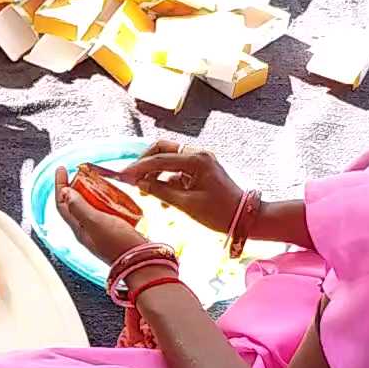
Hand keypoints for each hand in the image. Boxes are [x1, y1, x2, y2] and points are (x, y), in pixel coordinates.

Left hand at [55, 167, 151, 265]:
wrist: (141, 261)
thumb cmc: (118, 244)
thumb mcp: (96, 222)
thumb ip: (79, 207)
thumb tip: (64, 192)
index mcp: (78, 229)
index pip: (62, 204)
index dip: (59, 186)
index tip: (61, 169)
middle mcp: (87, 231)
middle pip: (74, 205)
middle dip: (74, 187)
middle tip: (79, 172)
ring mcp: (100, 232)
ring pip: (90, 208)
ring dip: (90, 193)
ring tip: (95, 181)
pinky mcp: (114, 231)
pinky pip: (105, 212)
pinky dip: (105, 201)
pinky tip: (113, 196)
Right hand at [116, 139, 243, 232]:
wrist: (245, 218)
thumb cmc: (219, 213)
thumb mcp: (186, 205)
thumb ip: (160, 192)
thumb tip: (140, 185)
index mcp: (196, 160)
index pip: (159, 159)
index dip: (138, 168)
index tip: (123, 176)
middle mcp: (198, 154)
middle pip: (162, 149)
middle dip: (146, 164)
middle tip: (133, 179)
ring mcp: (200, 160)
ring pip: (169, 160)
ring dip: (155, 174)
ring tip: (146, 193)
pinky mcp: (201, 169)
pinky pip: (178, 170)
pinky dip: (167, 181)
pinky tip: (163, 199)